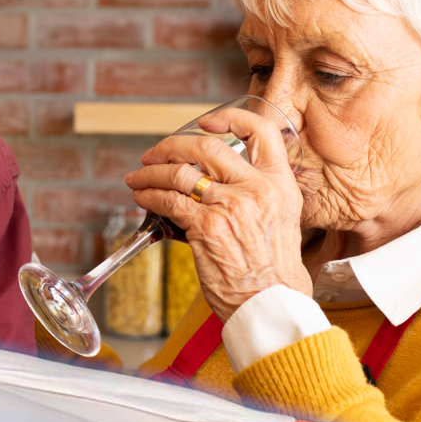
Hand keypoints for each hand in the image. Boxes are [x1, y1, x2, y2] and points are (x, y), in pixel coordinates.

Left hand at [124, 108, 311, 323]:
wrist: (271, 303)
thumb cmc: (274, 271)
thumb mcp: (282, 220)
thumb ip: (257, 195)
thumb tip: (218, 183)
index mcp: (279, 183)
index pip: (261, 131)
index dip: (229, 118)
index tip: (206, 122)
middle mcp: (256, 188)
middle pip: (206, 147)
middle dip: (172, 146)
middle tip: (155, 154)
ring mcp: (230, 205)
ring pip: (179, 172)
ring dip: (151, 173)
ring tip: (138, 178)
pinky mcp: (206, 227)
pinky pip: (169, 201)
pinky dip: (149, 196)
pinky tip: (142, 198)